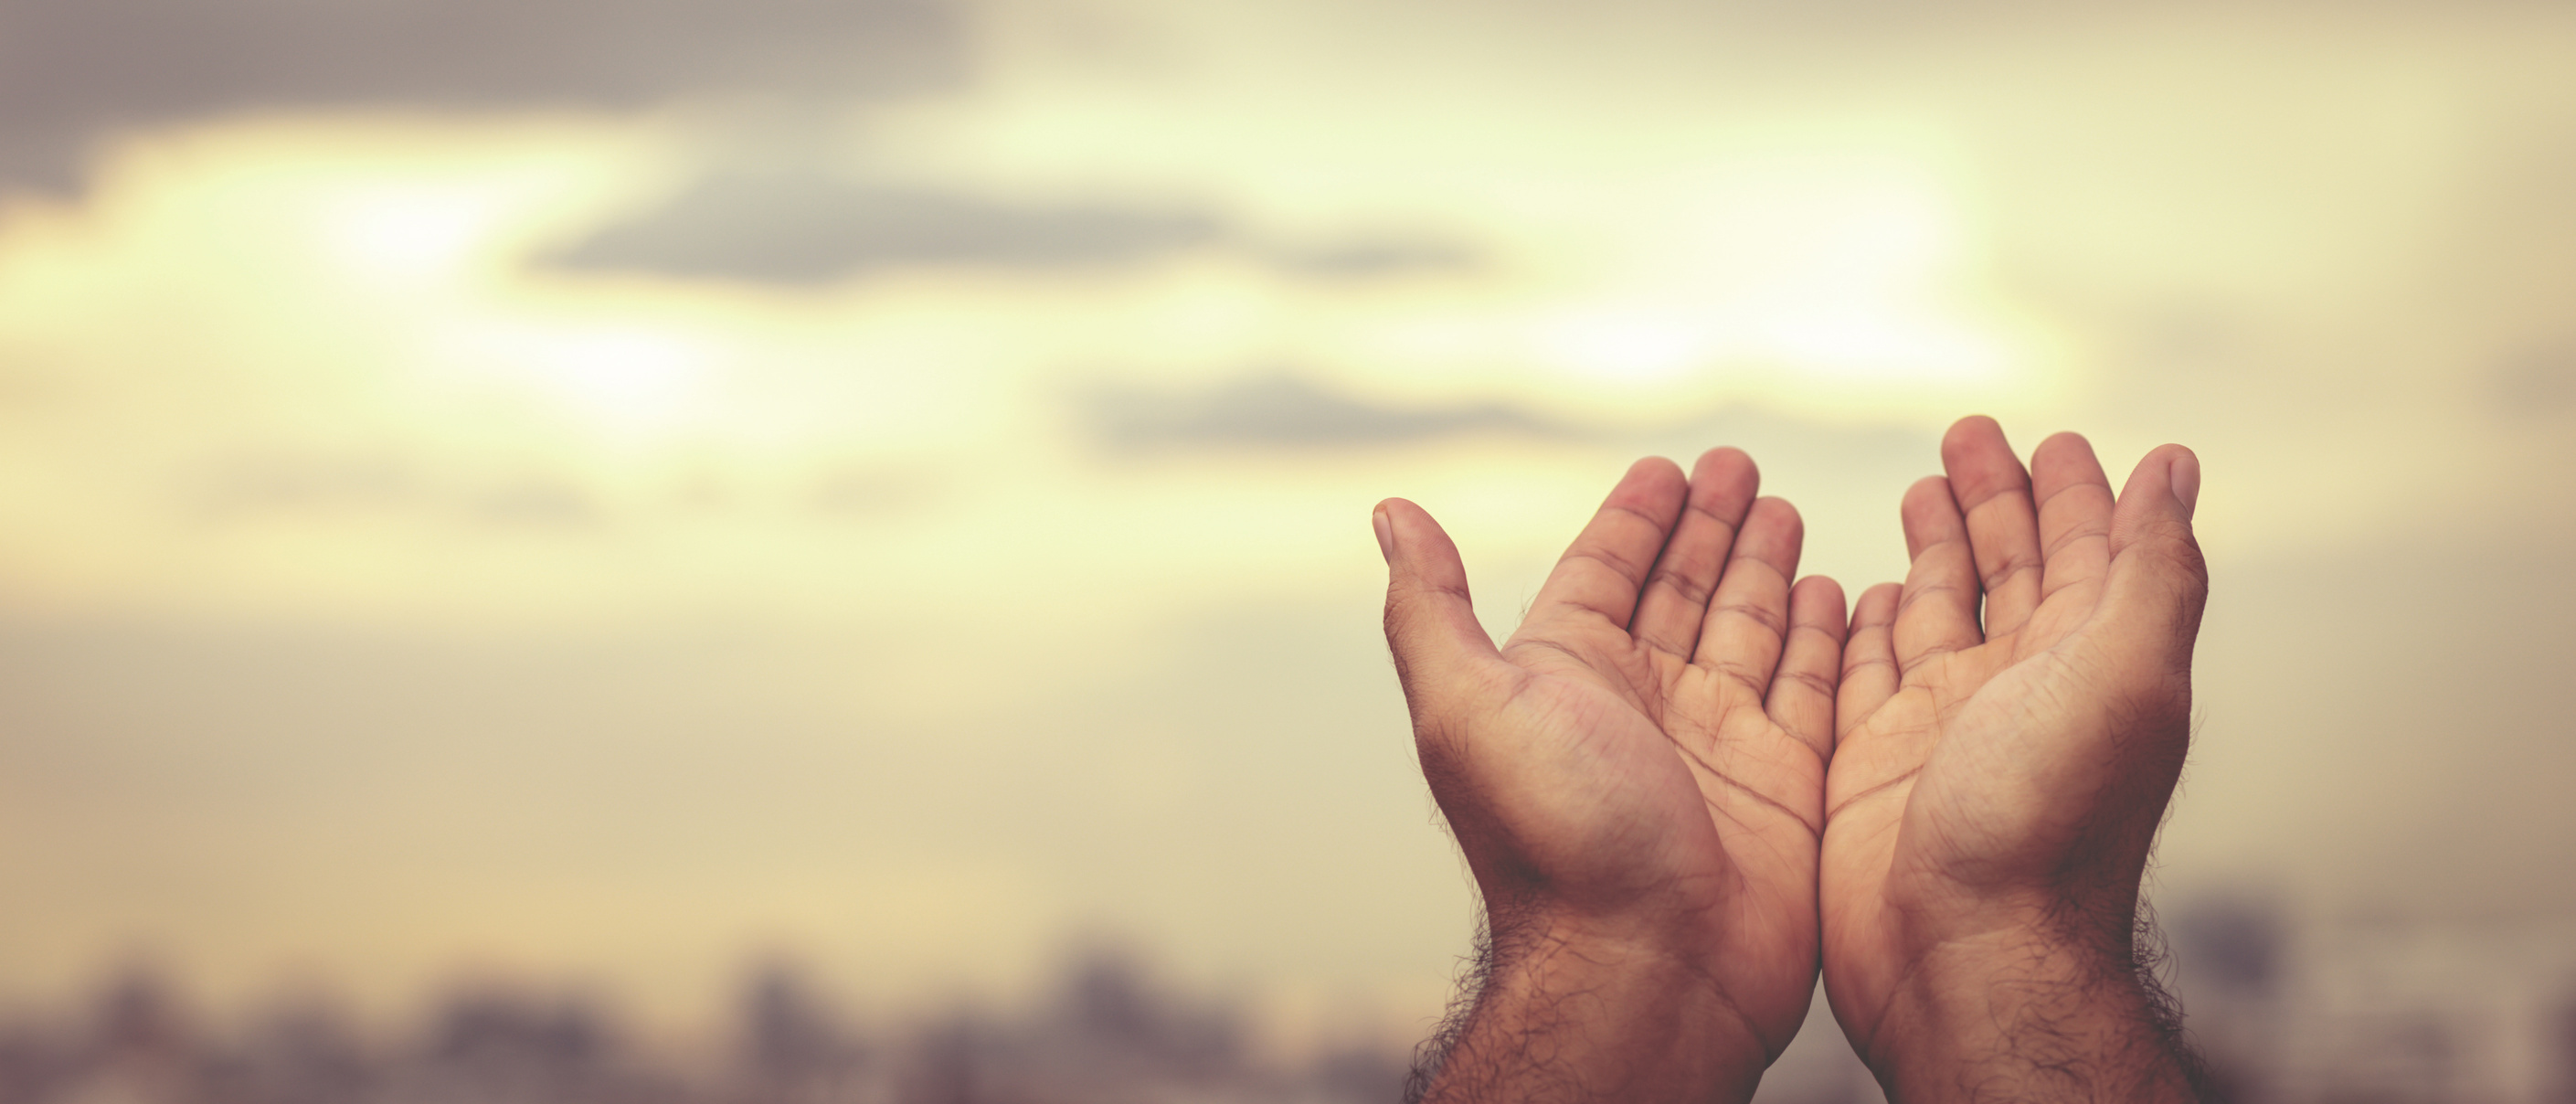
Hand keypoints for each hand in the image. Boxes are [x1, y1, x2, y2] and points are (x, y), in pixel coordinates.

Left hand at [1377, 449, 1846, 1103]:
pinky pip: (1811, 690)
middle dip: (1711, 528)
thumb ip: (1431, 608)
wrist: (1644, 970)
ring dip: (1767, 570)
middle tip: (1743, 466)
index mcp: (1564, 679)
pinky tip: (1839, 594)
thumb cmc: (1552, 842)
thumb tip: (1390, 511)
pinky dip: (1825, 640)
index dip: (1635, 520)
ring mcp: (1715, 743)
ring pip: (1748, 631)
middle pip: (1681, 591)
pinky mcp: (1784, 783)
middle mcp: (1639, 705)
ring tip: (1787, 511)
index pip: (1603, 573)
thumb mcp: (1468, 705)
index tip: (1669, 468)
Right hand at [1819, 417, 2209, 1100]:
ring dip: (1933, 549)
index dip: (2074, 491)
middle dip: (1994, 499)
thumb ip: (2149, 571)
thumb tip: (2176, 466)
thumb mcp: (2121, 676)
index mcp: (2088, 664)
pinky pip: (1862, 673)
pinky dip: (1860, 625)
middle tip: (1968, 434)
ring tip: (1918, 490)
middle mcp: (2019, 690)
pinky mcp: (1872, 764)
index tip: (2055, 437)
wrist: (1964, 957)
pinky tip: (1856, 591)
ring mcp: (1944, 728)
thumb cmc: (2048, 827)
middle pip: (2009, 569)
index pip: (2086, 552)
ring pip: (1937, 612)